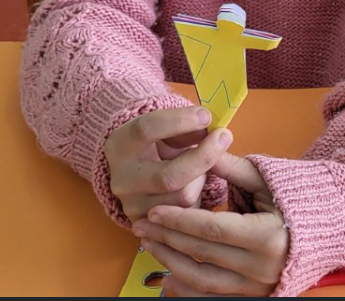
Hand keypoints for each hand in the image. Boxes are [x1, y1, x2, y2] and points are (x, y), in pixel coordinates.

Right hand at [104, 106, 232, 222]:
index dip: (178, 122)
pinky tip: (195, 183)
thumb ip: (185, 128)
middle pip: (169, 176)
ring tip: (202, 164)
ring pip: (183, 197)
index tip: (206, 116)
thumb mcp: (165, 128)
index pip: (146, 130)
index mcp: (119, 145)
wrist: (139, 172)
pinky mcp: (149, 227)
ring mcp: (133, 207)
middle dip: (203, 157)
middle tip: (225, 137)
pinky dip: (199, 196)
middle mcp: (122, 179)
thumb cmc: (158, 143)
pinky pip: (187, 216)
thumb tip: (211, 131)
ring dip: (202, 178)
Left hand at [132, 153, 288, 296]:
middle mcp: (261, 268)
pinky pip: (213, 297)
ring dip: (171, 262)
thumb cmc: (295, 197)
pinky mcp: (255, 295)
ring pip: (203, 280)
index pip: (211, 229)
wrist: (328, 225)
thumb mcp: (265, 178)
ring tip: (150, 244)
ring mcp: (258, 286)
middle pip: (202, 255)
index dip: (179, 220)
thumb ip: (230, 167)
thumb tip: (200, 147)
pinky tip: (167, 277)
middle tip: (141, 224)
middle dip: (167, 238)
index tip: (154, 210)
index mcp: (266, 236)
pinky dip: (187, 289)